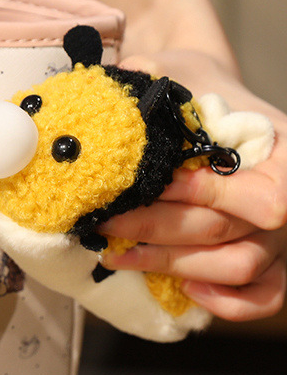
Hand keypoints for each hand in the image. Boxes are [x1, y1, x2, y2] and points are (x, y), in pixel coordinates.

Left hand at [101, 53, 286, 322]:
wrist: (205, 91)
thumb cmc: (190, 84)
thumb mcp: (172, 73)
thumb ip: (148, 87)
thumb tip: (108, 105)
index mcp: (275, 149)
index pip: (265, 194)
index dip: (204, 196)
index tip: (153, 185)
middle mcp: (283, 192)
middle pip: (228, 230)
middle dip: (157, 230)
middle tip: (105, 223)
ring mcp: (277, 230)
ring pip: (239, 266)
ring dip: (173, 265)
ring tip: (118, 255)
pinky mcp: (264, 256)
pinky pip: (264, 295)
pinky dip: (227, 301)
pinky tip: (182, 287)